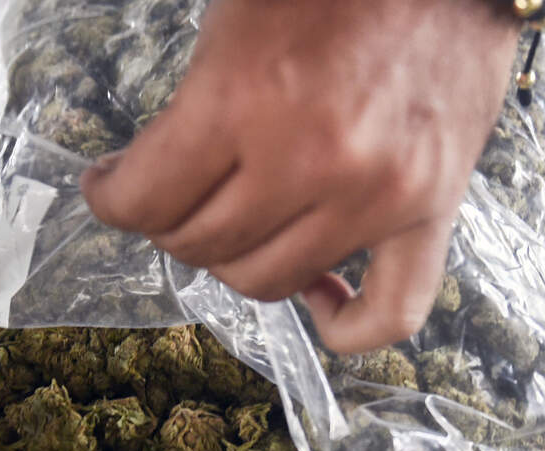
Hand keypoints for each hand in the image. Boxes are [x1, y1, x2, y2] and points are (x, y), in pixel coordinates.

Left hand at [81, 0, 518, 352]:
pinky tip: (317, 299)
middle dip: (168, 225)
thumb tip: (146, 181)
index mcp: (244, 100)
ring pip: (272, 283)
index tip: (108, 186)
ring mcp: (380, 194)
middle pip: (203, 246)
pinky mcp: (436, 208)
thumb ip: (187, 111)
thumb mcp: (229, 19)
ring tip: (231, 226)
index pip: (146, 201)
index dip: (111, 197)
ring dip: (235, 262)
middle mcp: (314, 161)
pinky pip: (391, 310)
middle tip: (168, 198)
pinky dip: (346, 325)